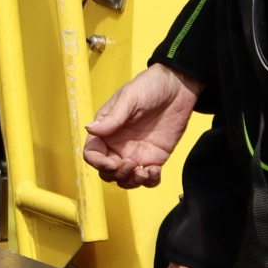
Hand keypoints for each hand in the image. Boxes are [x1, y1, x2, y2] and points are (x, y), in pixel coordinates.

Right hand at [82, 63, 200, 188]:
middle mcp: (118, 144)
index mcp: (107, 129)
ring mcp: (136, 152)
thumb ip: (112, 117)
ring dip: (131, 182)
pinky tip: (156, 171)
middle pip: (107, 171)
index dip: (97, 162)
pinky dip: (150, 182)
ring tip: (143, 172)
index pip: (92, 153)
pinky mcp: (155, 157)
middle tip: (130, 164)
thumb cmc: (150, 85)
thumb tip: (88, 129)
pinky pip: (148, 179)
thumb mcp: (129, 98)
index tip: (111, 163)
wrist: (179, 86)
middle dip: (115, 174)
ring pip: (125, 179)